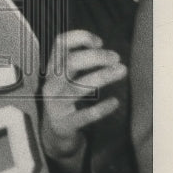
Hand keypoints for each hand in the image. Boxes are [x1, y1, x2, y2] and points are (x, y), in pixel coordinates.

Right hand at [41, 30, 126, 159]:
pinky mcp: (64, 123)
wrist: (53, 134)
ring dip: (103, 76)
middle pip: (71, 62)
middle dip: (97, 57)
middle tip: (117, 58)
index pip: (60, 43)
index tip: (100, 42)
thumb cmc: (65, 99)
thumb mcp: (65, 78)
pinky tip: (115, 102)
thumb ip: (77, 63)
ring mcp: (55, 104)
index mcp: (51, 68)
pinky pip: (84, 115)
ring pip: (78, 86)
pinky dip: (101, 109)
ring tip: (122, 71)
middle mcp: (50, 83)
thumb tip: (103, 50)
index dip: (81, 37)